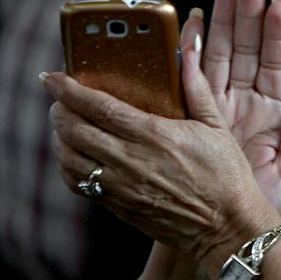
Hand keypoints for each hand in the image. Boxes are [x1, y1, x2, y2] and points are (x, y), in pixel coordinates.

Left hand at [45, 62, 279, 265]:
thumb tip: (187, 52)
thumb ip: (197, 87)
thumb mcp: (217, 126)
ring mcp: (120, 186)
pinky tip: (76, 156)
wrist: (227, 226)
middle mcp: (130, 160)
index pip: (97, 106)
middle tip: (61, 99)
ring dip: (60, 138)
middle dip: (59, 110)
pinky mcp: (117, 206)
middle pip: (72, 130)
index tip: (53, 77)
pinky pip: (77, 183)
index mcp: (154, 135)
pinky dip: (68, 165)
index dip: (69, 89)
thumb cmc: (227, 175)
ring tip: (67, 125)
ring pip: (68, 157)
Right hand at [182, 0, 280, 214]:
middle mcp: (243, 103)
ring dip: (222, 20)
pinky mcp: (189, 116)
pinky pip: (190, 77)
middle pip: (245, 49)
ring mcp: (215, 106)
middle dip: (247, 13)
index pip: (276, 63)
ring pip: (220, 54)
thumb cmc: (259, 206)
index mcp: (272, 113)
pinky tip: (194, 21)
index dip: (278, 33)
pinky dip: (190, 49)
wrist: (219, 233)